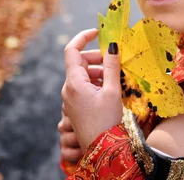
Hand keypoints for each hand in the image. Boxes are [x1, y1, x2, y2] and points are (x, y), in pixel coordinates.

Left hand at [61, 29, 122, 149]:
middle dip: (96, 58)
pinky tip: (109, 90)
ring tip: (115, 79)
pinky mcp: (74, 106)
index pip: (72, 50)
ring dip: (98, 72)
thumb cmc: (107, 121)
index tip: (97, 32)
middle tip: (114, 62)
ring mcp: (70, 98)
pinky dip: (96, 83)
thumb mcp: (112, 91)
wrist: (101, 150)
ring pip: (83, 75)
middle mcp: (68, 89)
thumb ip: (111, 66)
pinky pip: (83, 87)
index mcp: (74, 82)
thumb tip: (112, 44)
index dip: (83, 37)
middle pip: (79, 62)